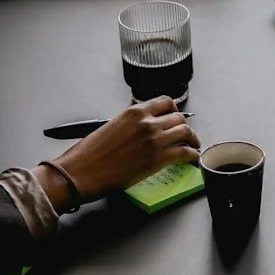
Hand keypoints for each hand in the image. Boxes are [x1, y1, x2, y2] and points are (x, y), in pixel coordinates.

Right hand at [40, 97, 199, 205]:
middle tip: (185, 135)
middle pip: (179, 118)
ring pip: (186, 132)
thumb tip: (140, 130)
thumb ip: (130, 124)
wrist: (81, 172)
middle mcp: (147, 122)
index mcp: (134, 112)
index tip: (175, 118)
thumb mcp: (110, 126)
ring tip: (193, 145)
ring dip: (192, 139)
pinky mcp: (159, 159)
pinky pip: (185, 152)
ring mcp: (155, 140)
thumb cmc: (88, 153)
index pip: (165, 102)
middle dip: (183, 126)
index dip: (173, 111)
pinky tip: (192, 158)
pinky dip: (192, 155)